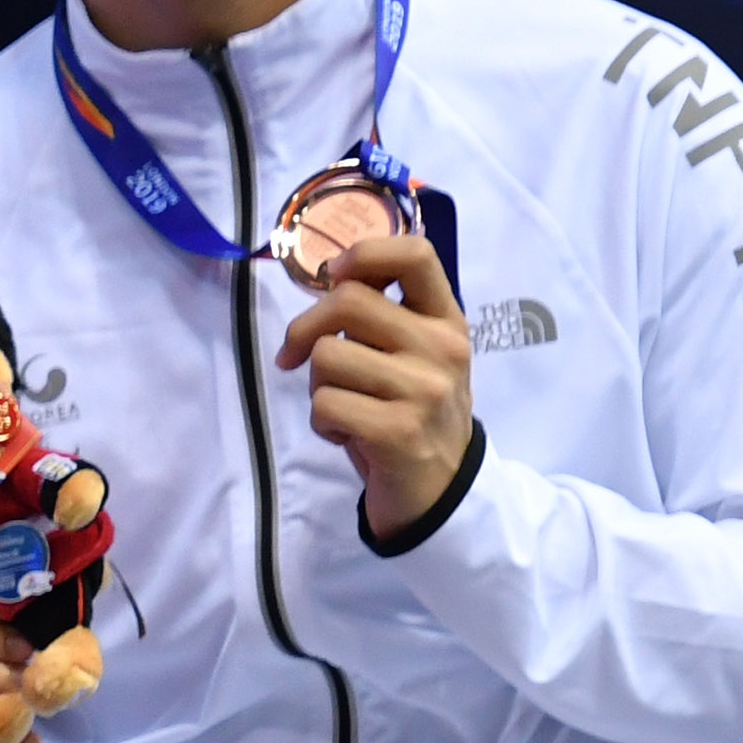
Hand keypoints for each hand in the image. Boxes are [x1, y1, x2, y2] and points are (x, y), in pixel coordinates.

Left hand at [272, 230, 473, 541]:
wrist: (441, 489)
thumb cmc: (413, 413)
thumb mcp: (415, 356)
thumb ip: (383, 317)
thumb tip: (328, 278)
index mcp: (446, 320)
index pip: (416, 254)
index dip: (364, 253)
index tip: (333, 276)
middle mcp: (442, 348)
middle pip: (348, 301)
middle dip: (305, 329)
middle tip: (296, 356)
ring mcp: (424, 390)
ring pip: (327, 357)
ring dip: (317, 385)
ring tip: (343, 406)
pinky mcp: (398, 431)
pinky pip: (324, 404)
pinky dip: (322, 422)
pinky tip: (347, 434)